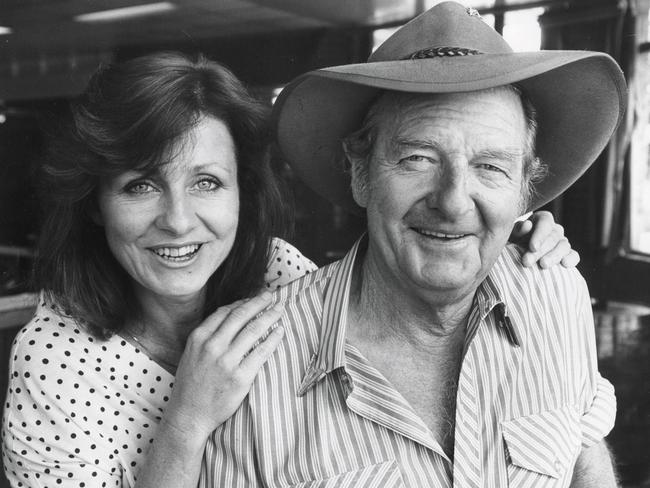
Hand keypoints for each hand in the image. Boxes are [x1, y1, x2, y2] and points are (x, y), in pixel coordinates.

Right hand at [163, 292, 283, 438]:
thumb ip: (208, 335)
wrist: (189, 415)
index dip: (242, 302)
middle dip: (259, 302)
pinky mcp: (240, 377)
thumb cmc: (191, 384)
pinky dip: (273, 338)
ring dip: (269, 316)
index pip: (225, 312)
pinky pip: (262, 352)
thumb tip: (231, 317)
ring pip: (253, 330)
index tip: (253, 298)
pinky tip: (280, 331)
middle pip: (241, 316)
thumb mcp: (191, 353)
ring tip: (279, 309)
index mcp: (199, 338)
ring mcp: (227, 362)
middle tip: (271, 295)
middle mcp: (212, 346)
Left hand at [510, 210, 579, 268]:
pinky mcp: (567, 255)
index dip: (540, 235)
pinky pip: (574, 255)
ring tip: (543, 265)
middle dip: (540, 250)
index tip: (532, 247)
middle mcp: (554, 229)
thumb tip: (527, 225)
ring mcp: (562, 241)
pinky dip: (571, 259)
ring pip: (564, 246)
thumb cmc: (512, 242)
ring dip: (553, 256)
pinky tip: (565, 264)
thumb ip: (517, 230)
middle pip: (553, 237)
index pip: (545, 222)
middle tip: (527, 261)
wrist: (514, 257)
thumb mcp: (510, 235)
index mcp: (540, 219)